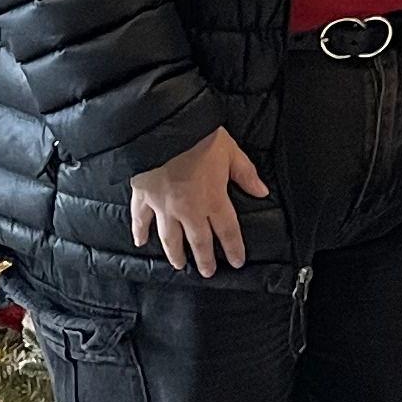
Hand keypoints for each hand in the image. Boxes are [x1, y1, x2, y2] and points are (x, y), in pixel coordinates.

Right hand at [127, 127, 267, 277]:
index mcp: (214, 199)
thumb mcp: (230, 151)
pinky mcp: (144, 197)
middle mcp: (190, 210)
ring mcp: (165, 207)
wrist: (163, 128)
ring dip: (175, 254)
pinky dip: (139, 231)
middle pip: (199, 241)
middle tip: (207, 272)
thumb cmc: (199, 137)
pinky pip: (140, 219)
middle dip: (205, 260)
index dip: (234, 249)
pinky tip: (139, 242)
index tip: (237, 262)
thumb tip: (262, 192)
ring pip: (170, 238)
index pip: (228, 231)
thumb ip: (245, 174)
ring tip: (179, 265)